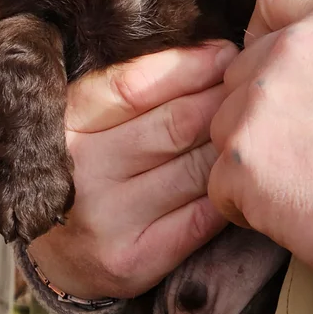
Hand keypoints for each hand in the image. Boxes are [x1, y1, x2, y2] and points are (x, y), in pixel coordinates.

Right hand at [27, 43, 235, 298]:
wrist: (56, 257)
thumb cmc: (83, 172)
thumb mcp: (86, 123)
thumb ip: (129, 91)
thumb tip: (209, 53)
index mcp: (65, 125)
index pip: (134, 86)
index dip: (188, 65)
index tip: (224, 54)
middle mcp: (80, 171)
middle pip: (175, 124)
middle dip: (222, 100)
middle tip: (253, 87)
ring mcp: (106, 219)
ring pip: (195, 169)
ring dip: (232, 145)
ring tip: (256, 127)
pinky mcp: (133, 260)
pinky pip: (202, 217)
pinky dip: (227, 191)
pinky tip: (242, 175)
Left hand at [207, 0, 312, 286]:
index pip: (275, 2)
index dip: (270, 36)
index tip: (282, 69)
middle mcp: (292, 48)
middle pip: (244, 72)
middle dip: (264, 107)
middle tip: (304, 148)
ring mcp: (260, 106)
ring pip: (226, 126)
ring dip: (253, 156)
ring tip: (303, 190)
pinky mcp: (241, 165)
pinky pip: (222, 184)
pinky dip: (246, 205)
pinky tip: (289, 218)